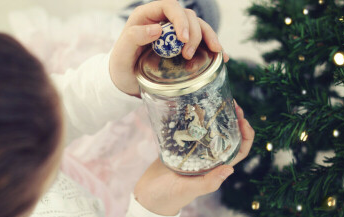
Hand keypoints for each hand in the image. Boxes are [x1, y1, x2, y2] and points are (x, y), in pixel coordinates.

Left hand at [109, 0, 228, 96]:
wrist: (125, 81)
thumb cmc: (121, 66)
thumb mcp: (121, 53)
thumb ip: (134, 37)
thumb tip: (157, 29)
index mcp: (147, 15)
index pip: (169, 5)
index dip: (180, 19)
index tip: (183, 39)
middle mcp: (164, 21)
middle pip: (188, 16)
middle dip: (195, 33)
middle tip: (189, 55)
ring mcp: (175, 33)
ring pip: (199, 26)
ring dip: (209, 38)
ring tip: (216, 53)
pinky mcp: (184, 46)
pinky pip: (203, 42)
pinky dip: (213, 48)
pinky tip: (222, 58)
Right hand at [134, 100, 254, 215]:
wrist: (147, 197)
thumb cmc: (169, 197)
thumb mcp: (188, 189)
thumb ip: (207, 182)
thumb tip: (230, 170)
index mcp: (215, 169)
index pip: (239, 152)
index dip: (246, 136)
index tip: (243, 120)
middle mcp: (209, 159)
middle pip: (228, 137)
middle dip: (234, 120)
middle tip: (232, 103)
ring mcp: (195, 152)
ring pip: (211, 131)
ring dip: (216, 117)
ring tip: (216, 101)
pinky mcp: (181, 146)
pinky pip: (192, 130)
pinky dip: (195, 119)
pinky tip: (193, 107)